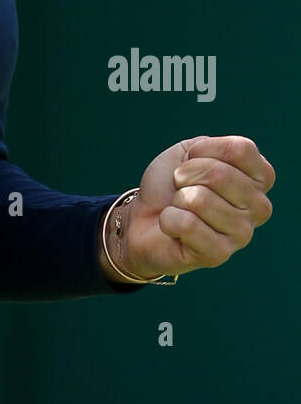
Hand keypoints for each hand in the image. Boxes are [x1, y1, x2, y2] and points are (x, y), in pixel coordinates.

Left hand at [122, 136, 274, 279]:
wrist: (144, 218)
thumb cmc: (172, 183)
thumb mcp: (190, 151)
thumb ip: (213, 148)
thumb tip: (217, 171)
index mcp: (260, 177)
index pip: (240, 150)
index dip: (203, 150)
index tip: (192, 161)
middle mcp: (260, 206)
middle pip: (218, 174)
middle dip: (185, 175)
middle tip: (181, 188)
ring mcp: (243, 233)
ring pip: (199, 199)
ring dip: (178, 200)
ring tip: (181, 209)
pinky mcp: (220, 254)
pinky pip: (187, 224)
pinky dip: (169, 220)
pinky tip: (175, 229)